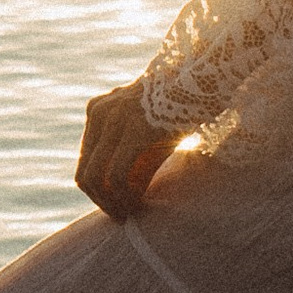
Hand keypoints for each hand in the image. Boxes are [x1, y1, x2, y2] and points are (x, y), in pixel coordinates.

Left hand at [77, 77, 178, 220]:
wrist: (207, 77)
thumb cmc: (183, 105)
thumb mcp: (148, 125)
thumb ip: (131, 150)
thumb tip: (127, 195)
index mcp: (98, 110)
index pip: (85, 160)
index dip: (97, 191)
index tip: (117, 207)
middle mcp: (100, 113)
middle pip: (85, 172)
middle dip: (101, 201)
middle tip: (121, 215)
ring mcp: (115, 120)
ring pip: (95, 178)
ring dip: (111, 203)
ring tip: (130, 212)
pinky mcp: (135, 130)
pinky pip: (116, 176)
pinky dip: (124, 197)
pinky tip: (138, 205)